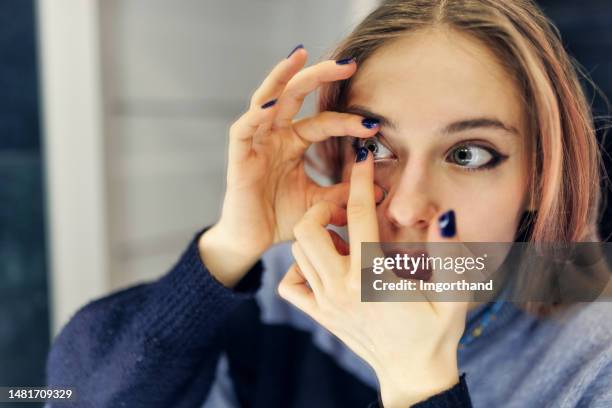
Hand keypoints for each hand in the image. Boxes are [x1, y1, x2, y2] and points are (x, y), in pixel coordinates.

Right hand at [199, 46, 382, 286]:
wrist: (252, 241)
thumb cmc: (281, 219)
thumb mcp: (319, 203)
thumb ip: (343, 193)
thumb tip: (380, 188)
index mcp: (293, 142)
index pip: (324, 122)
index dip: (348, 120)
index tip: (374, 124)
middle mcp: (275, 135)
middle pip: (295, 95)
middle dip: (319, 76)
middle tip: (348, 63)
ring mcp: (256, 142)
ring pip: (267, 100)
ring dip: (282, 77)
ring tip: (300, 55)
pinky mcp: (238, 155)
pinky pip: (244, 128)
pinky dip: (256, 113)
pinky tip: (271, 102)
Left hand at [278, 148, 467, 406]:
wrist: (413, 375)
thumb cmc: (436, 333)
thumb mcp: (453, 293)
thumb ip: (448, 253)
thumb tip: (443, 214)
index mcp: (372, 277)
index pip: (358, 216)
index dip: (360, 182)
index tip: (363, 160)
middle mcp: (341, 288)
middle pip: (308, 229)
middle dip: (323, 208)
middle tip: (346, 211)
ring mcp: (326, 303)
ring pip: (298, 252)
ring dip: (314, 235)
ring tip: (341, 236)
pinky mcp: (319, 315)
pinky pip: (290, 285)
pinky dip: (299, 268)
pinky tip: (323, 265)